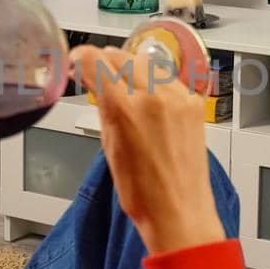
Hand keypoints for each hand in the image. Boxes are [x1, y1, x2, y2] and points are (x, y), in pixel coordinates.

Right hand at [70, 44, 223, 255]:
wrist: (180, 211)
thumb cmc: (144, 193)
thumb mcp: (109, 148)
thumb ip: (105, 110)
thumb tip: (100, 89)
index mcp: (123, 109)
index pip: (95, 62)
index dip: (80, 58)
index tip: (76, 60)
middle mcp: (152, 97)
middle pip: (120, 56)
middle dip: (103, 60)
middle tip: (96, 70)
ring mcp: (177, 98)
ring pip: (146, 62)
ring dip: (129, 65)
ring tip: (122, 80)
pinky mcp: (193, 103)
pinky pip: (168, 78)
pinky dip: (154, 79)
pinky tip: (148, 93)